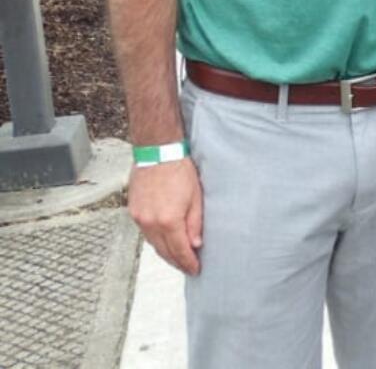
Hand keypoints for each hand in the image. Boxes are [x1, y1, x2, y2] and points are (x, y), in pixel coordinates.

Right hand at [128, 158, 203, 274]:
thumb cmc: (180, 170)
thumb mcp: (196, 197)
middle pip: (164, 251)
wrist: (157, 152)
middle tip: (188, 267)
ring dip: (165, 252)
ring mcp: (139, 218)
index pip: (179, 250)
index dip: (188, 263)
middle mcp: (150, 223)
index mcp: (169, 220)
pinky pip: (145, 233)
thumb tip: (195, 244)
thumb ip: (195, 223)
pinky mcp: (133, 211)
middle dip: (177, 262)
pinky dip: (156, 240)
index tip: (195, 269)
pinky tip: (164, 240)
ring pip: (153, 244)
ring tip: (178, 257)